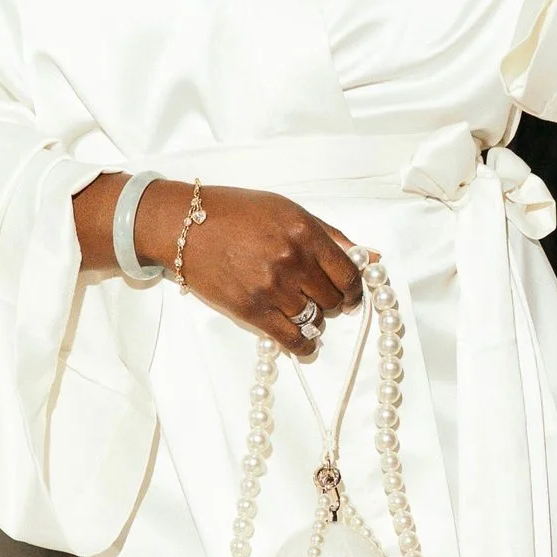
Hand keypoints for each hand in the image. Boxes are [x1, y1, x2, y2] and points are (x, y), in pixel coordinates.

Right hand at [148, 183, 361, 356]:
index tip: (351, 294)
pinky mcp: (251, 310)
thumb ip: (330, 235)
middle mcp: (292, 260)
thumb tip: (372, 257)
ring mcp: (271, 287)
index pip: (348, 273)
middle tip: (321, 297)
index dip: (355, 288)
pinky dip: (303, 346)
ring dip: (314, 319)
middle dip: (332, 301)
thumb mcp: (287, 210)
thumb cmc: (236, 213)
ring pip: (314, 319)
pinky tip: (305, 344)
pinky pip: (290, 339)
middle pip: (333, 298)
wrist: (184, 226)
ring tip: (303, 310)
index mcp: (305, 232)